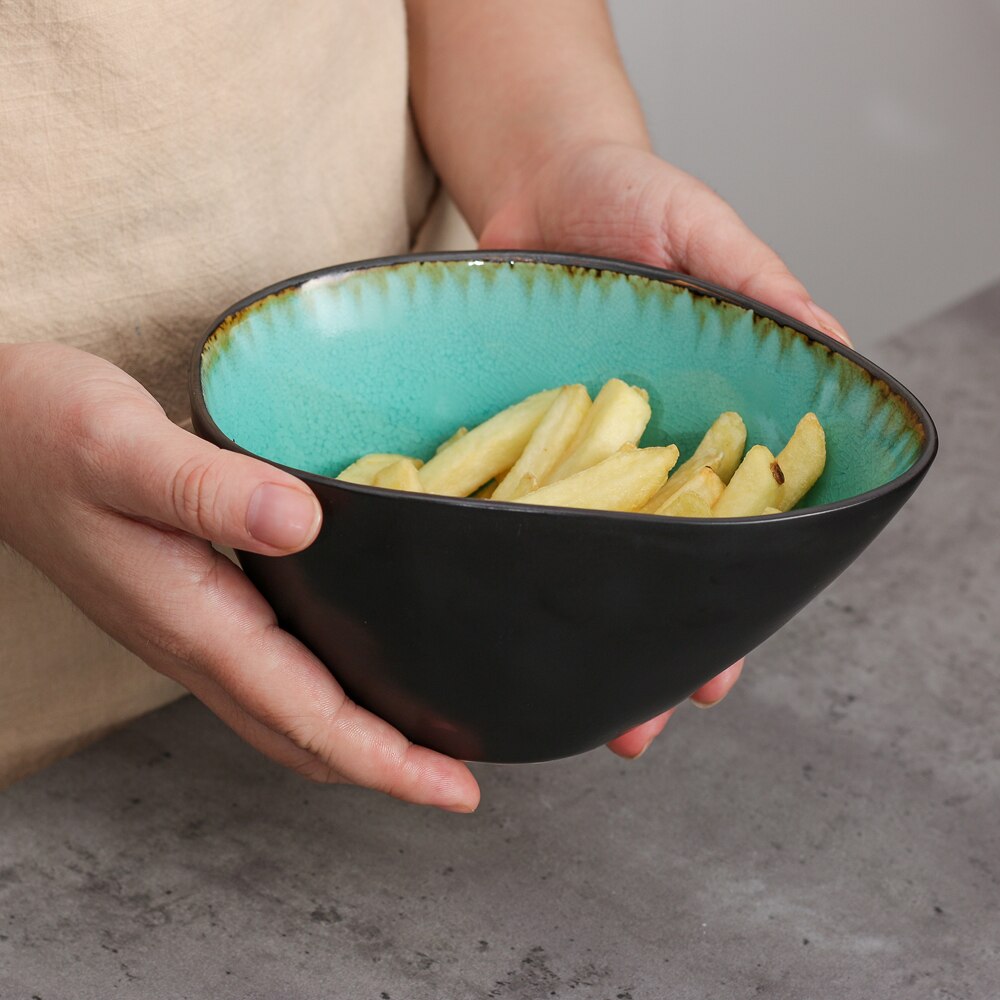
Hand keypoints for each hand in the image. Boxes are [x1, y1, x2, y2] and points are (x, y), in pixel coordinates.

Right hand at [0, 344, 478, 810]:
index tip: (454, 788)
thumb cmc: (45, 432)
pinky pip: (266, 679)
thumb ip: (206, 489)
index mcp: (190, 618)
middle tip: (456, 784)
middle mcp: (191, 641)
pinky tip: (349, 674)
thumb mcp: (122, 448)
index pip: (305, 714)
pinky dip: (320, 698)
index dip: (385, 759)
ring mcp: (185, 631)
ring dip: (354, 742)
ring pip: (283, 715)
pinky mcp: (186, 607)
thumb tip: (299, 524)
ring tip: (419, 743)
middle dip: (383, 769)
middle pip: (301, 736)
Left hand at [479, 141, 850, 756]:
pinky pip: (502, 501)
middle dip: (641, 646)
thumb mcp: (701, 231)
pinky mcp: (504, 428)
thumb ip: (759, 288)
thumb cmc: (626, 193)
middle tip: (632, 728)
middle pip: (644, 566)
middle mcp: (633, 450)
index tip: (712, 678)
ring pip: (571, 553)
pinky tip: (485, 604)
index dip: (723, 608)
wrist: (533, 172)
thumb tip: (831, 348)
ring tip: (555, 697)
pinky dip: (499, 555)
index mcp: (699, 423)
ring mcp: (564, 446)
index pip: (723, 535)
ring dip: (567, 623)